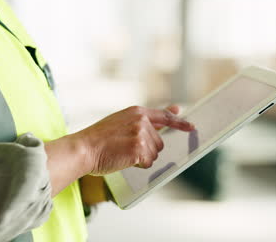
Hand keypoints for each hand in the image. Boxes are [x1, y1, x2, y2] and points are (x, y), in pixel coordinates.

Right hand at [71, 105, 193, 174]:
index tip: (191, 127)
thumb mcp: (121, 121)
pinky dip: (137, 165)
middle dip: (146, 150)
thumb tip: (173, 111)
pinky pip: (148, 162)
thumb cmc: (99, 139)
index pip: (164, 116)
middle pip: (159, 142)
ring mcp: (140, 134)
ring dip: (141, 158)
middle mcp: (141, 120)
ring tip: (122, 153)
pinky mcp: (139, 148)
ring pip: (154, 154)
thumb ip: (145, 119)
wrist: (83, 149)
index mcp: (136, 112)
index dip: (179, 123)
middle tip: (125, 148)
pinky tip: (123, 159)